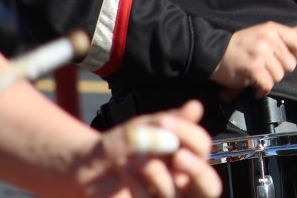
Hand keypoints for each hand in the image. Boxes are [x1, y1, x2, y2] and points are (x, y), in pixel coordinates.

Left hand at [81, 100, 220, 196]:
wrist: (87, 167)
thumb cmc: (120, 146)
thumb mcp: (143, 128)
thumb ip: (171, 121)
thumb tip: (196, 106)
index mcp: (185, 157)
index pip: (203, 147)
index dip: (190, 134)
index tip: (166, 122)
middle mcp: (181, 182)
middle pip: (210, 185)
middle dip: (196, 169)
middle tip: (178, 156)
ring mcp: (164, 197)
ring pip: (176, 192)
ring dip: (157, 172)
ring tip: (135, 157)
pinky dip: (136, 183)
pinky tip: (123, 167)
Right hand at [210, 22, 296, 97]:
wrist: (213, 52)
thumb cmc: (239, 45)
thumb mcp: (261, 33)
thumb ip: (281, 36)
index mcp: (272, 29)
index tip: (288, 59)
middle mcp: (269, 40)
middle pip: (290, 64)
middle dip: (280, 70)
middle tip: (267, 70)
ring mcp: (261, 55)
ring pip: (279, 76)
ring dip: (269, 80)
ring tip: (258, 77)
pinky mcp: (254, 69)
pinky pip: (268, 85)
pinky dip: (262, 90)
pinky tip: (254, 88)